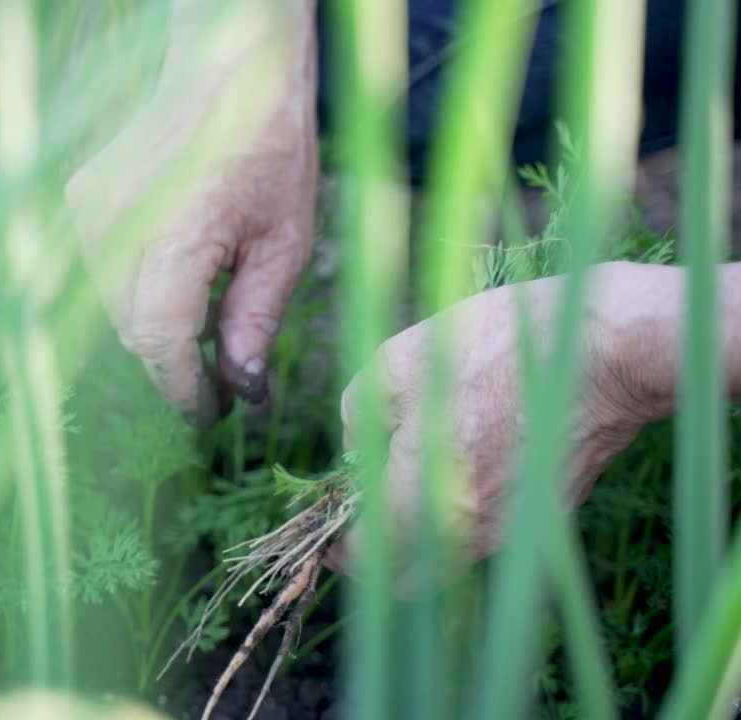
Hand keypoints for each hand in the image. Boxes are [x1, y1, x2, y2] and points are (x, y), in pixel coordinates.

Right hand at [65, 4, 317, 424]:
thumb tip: (240, 386)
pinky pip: (103, 278)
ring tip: (207, 325)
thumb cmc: (269, 146)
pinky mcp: (80, 202)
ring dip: (156, 332)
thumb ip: (255, 318)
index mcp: (178, 227)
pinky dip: (139, 296)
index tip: (212, 414)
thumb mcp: (286, 240)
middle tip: (222, 381)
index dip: (184, 389)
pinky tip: (180, 281)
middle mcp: (119, 220)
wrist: (227, 68)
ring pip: (115, 310)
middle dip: (175, 367)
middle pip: (134, 333)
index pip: (160, 339)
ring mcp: (90, 209)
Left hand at [326, 262, 679, 574]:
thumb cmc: (492, 347)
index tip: (327, 523)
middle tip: (366, 506)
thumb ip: (358, 420)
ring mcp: (514, 530)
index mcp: (425, 504)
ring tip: (412, 472)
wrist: (604, 348)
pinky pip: (487, 532)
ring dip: (421, 533)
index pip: (364, 561)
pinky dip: (463, 514)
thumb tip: (355, 453)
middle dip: (378, 551)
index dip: (337, 545)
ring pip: (448, 557)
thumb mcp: (393, 364)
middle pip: (407, 577)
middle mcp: (470, 534)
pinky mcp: (545, 514)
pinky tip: (463, 460)